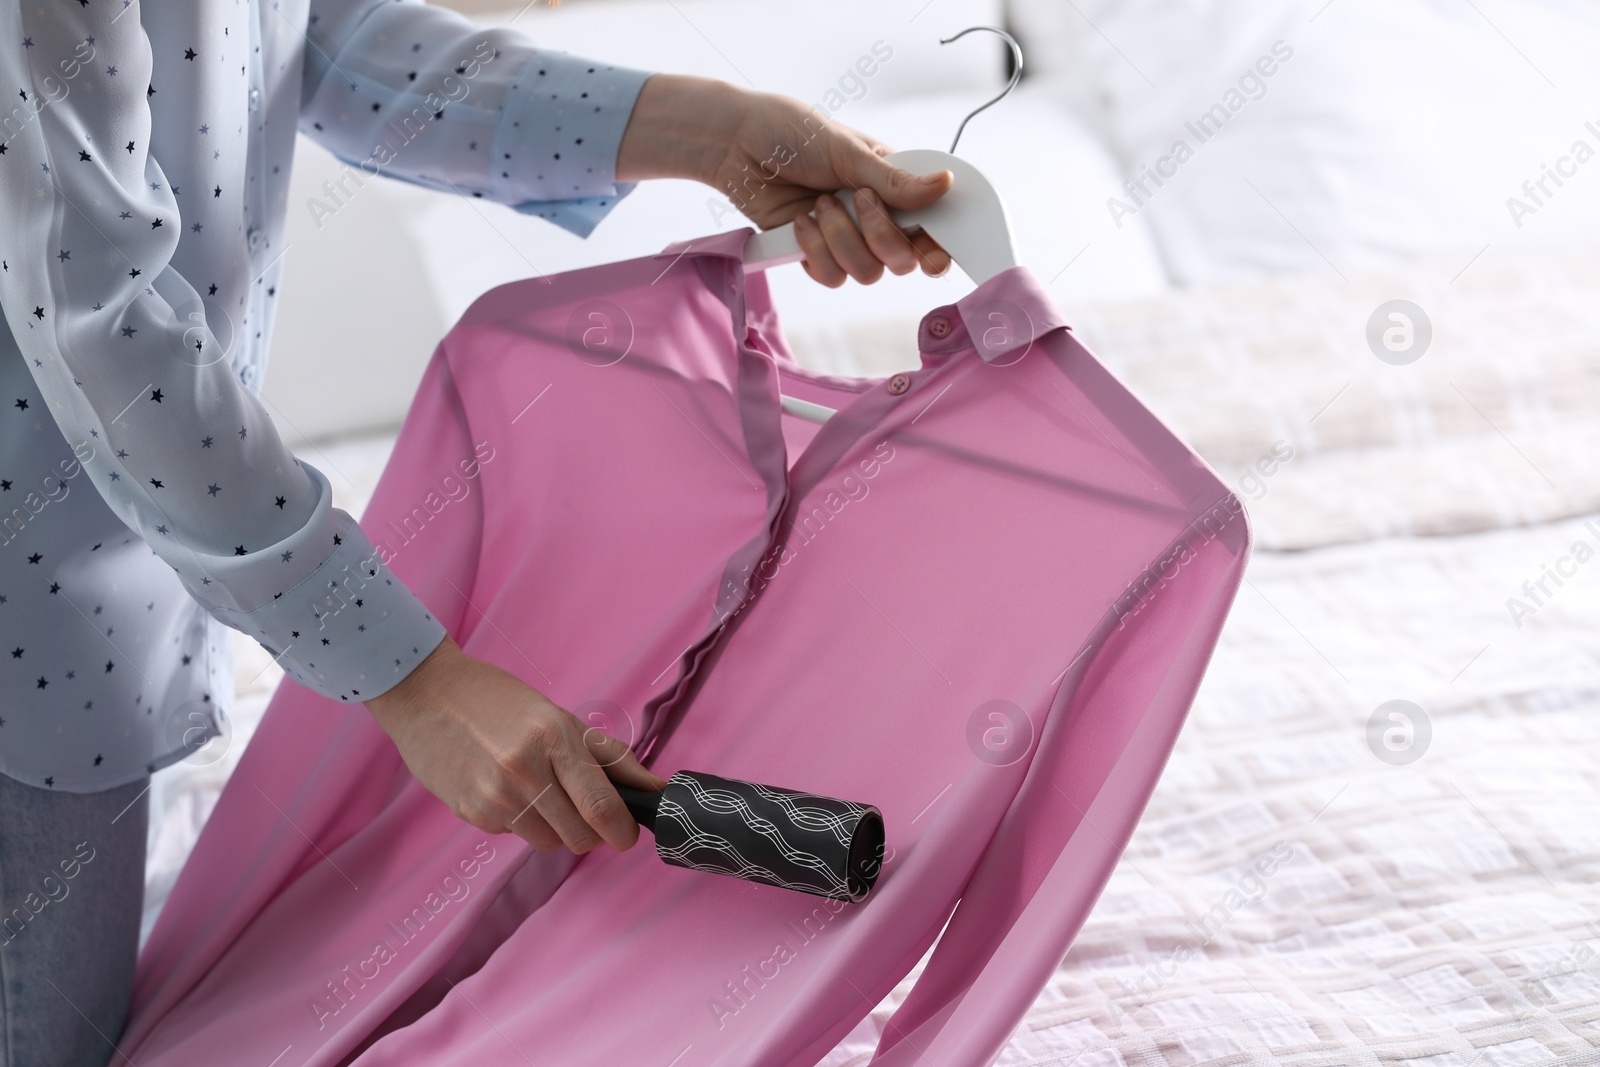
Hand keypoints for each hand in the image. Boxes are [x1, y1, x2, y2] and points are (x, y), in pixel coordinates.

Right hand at [365, 635, 667, 853]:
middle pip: (579, 838)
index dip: (623, 831)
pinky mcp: (471, 813)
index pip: (603, 806)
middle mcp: (525, 770)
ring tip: (542, 792)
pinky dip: (521, 821)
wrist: (426, 693)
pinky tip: (508, 790)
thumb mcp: (561, 717)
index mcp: (555, 739)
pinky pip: (515, 835)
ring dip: (556, 828)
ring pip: (548, 843)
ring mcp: (494, 796)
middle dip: (592, 833)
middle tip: (587, 811)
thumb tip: (654, 789)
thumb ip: (610, 757)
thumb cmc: (499, 701)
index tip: (627, 832)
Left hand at [616, 74, 953, 287]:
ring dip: (841, 239)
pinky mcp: (815, 255)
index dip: (937, 247)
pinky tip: (800, 221)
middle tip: (859, 200)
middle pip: (902, 260)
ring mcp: (847, 239)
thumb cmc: (794, 132)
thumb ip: (894, 179)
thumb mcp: (848, 150)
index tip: (931, 254)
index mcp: (894, 187)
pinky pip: (832, 277)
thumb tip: (945, 185)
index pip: (932, 228)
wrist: (738, 145)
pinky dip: (814, 251)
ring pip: (867, 273)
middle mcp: (876, 218)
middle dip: (881, 236)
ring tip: (819, 203)